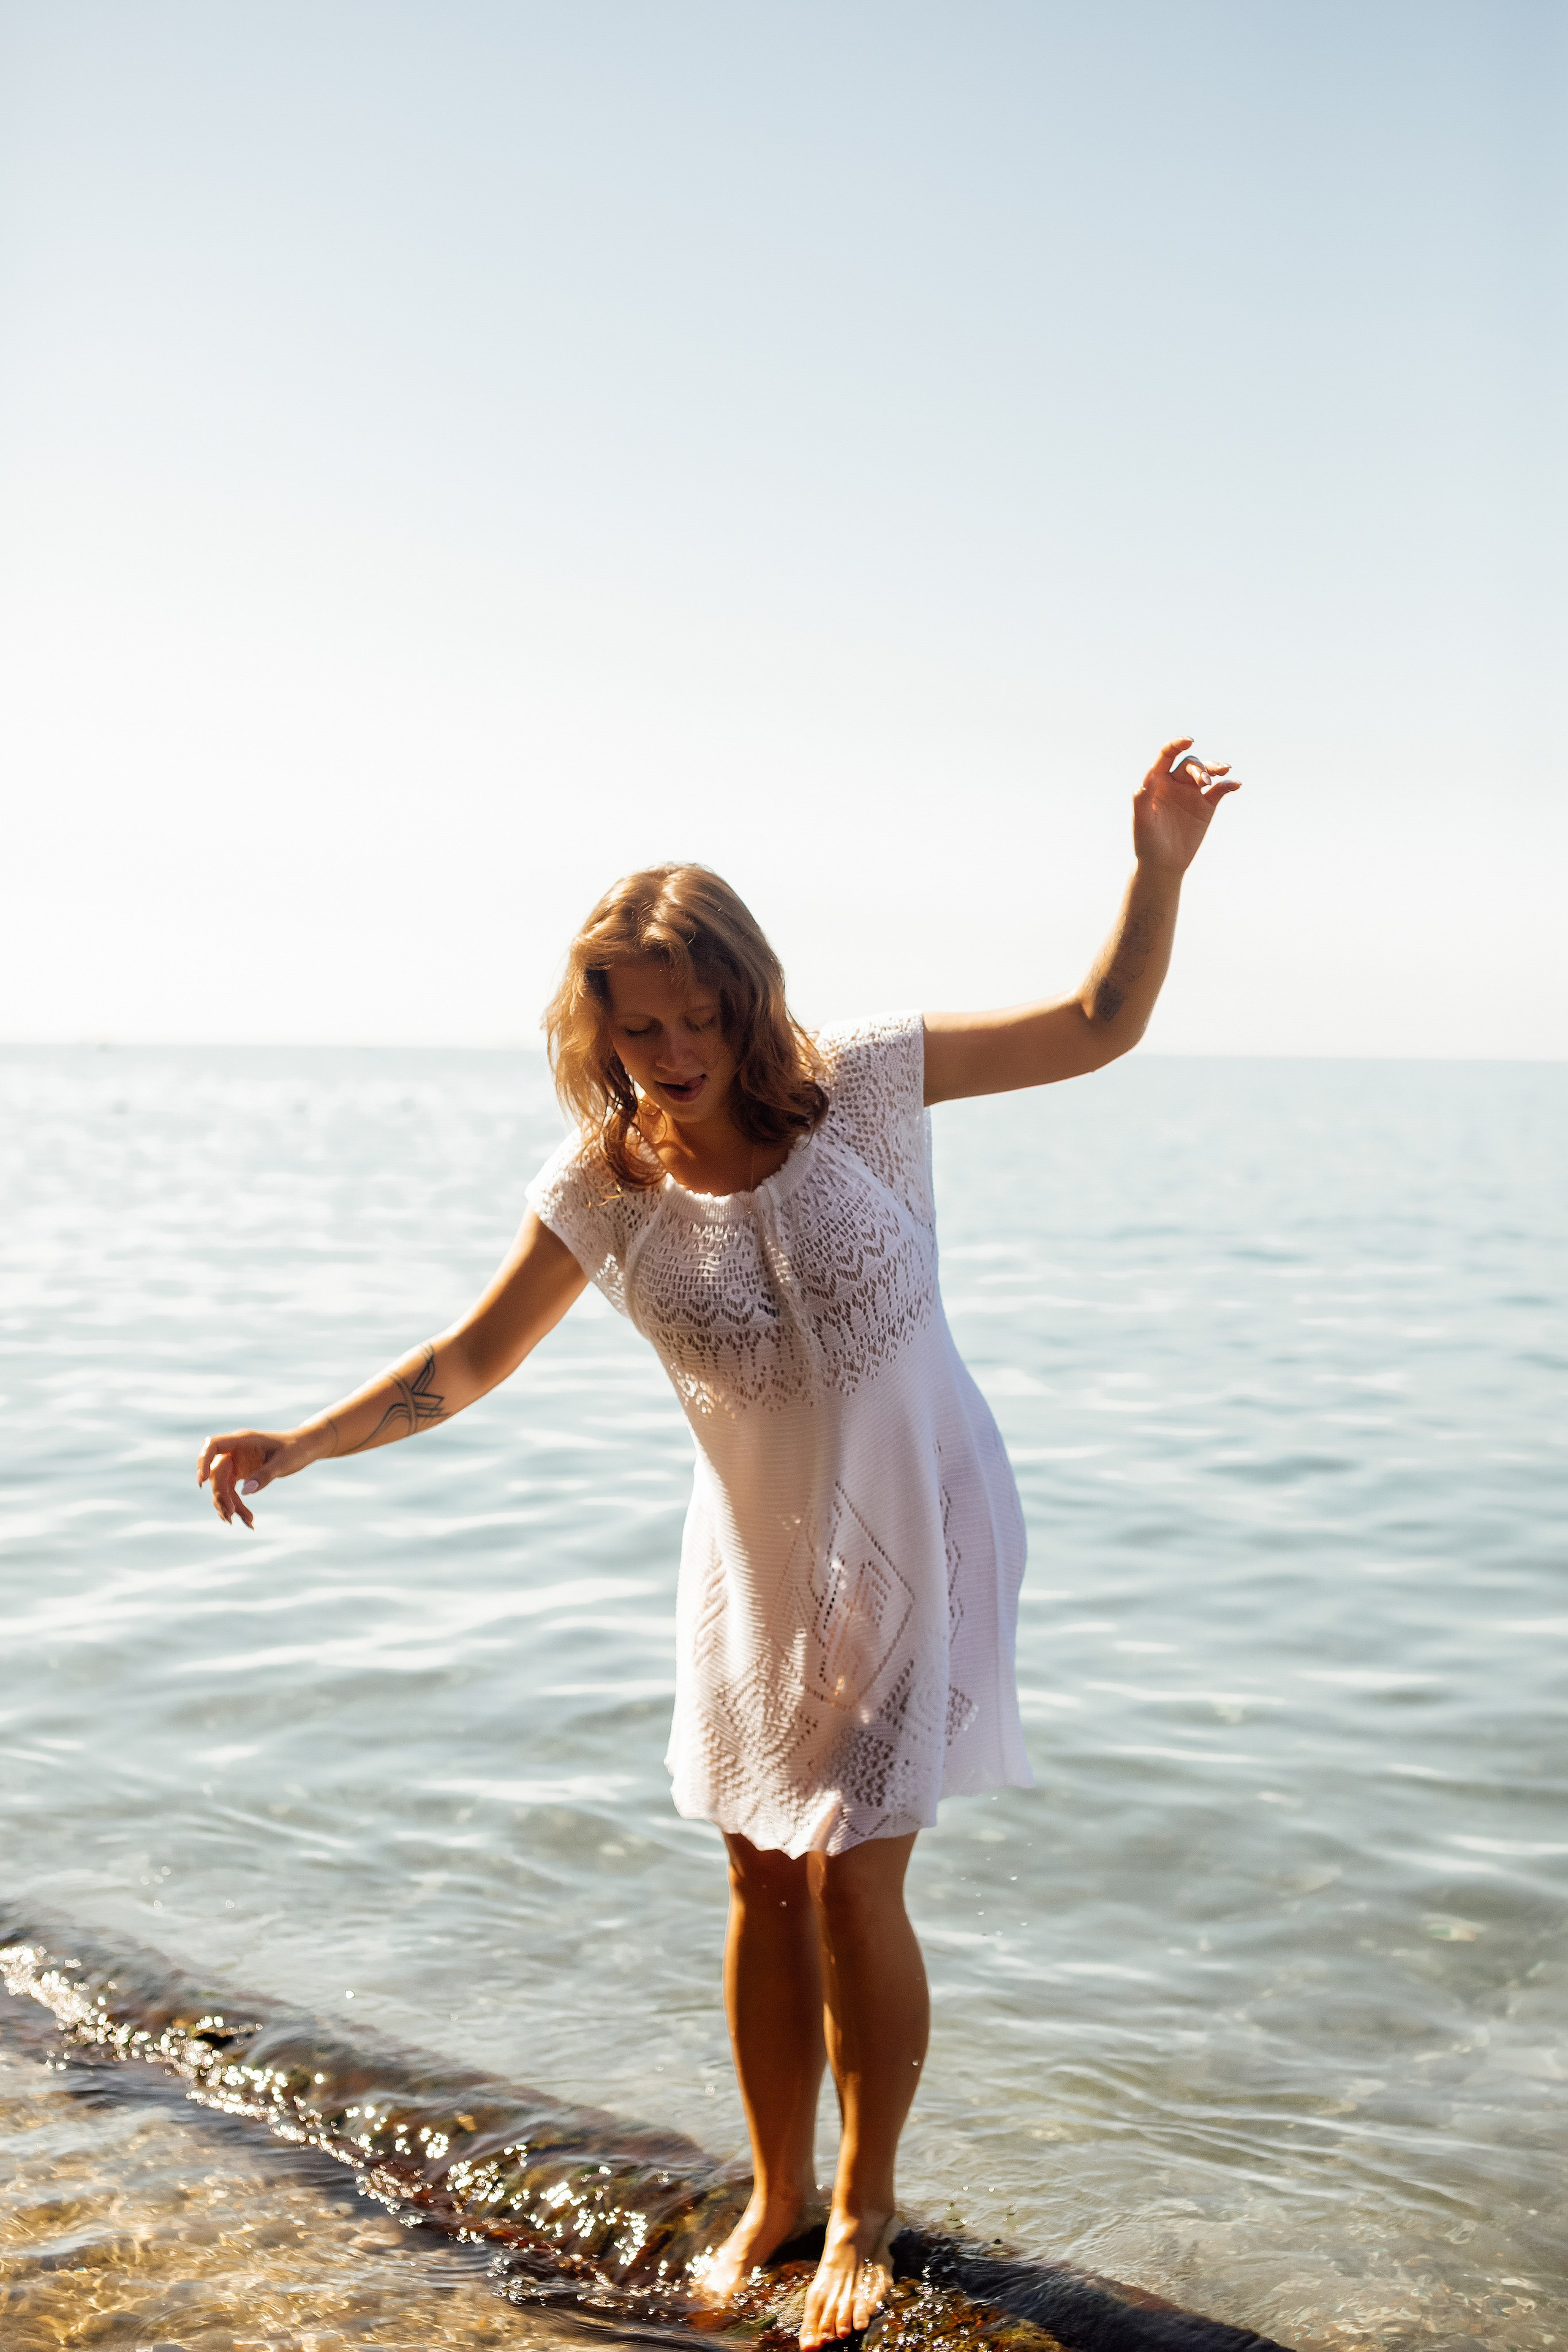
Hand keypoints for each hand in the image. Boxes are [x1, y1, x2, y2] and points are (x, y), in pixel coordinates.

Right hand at [197, 1427, 314, 1527]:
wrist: (306, 1447)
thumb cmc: (296, 1449)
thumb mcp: (283, 1463)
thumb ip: (265, 1475)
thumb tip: (245, 1492)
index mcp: (242, 1440)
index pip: (213, 1445)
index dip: (203, 1461)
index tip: (202, 1480)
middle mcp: (235, 1450)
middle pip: (216, 1473)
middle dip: (221, 1495)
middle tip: (231, 1515)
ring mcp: (236, 1462)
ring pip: (222, 1486)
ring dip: (229, 1505)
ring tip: (246, 1521)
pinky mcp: (240, 1473)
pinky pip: (231, 1491)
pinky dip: (236, 1505)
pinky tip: (247, 1519)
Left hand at [1132, 737, 1240, 875]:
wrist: (1164, 864)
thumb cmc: (1147, 842)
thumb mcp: (1142, 822)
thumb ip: (1142, 800)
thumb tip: (1146, 781)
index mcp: (1157, 782)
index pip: (1166, 756)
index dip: (1176, 745)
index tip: (1188, 741)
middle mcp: (1175, 783)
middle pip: (1190, 765)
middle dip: (1199, 769)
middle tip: (1204, 782)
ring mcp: (1192, 793)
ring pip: (1206, 773)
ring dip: (1215, 770)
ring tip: (1224, 772)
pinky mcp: (1206, 806)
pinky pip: (1220, 790)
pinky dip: (1228, 785)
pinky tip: (1235, 784)